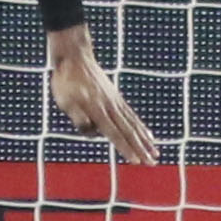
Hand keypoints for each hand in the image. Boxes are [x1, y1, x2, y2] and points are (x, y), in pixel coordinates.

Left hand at [47, 24, 157, 163]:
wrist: (75, 57)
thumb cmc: (66, 81)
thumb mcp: (64, 100)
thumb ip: (77, 116)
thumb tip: (90, 130)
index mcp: (97, 110)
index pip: (114, 133)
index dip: (125, 148)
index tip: (137, 161)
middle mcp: (110, 107)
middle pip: (128, 132)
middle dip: (141, 149)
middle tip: (153, 163)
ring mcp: (115, 102)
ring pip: (133, 124)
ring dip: (145, 140)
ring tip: (155, 152)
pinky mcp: (116, 98)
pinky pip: (132, 115)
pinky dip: (141, 126)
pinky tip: (148, 134)